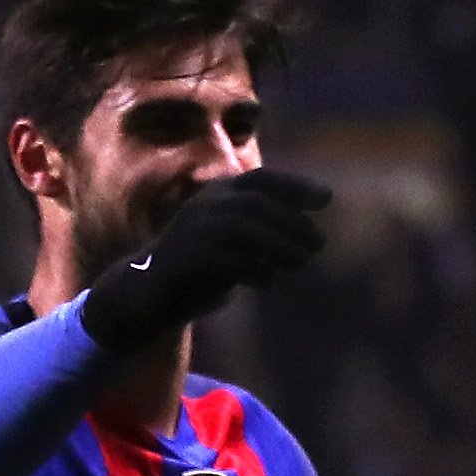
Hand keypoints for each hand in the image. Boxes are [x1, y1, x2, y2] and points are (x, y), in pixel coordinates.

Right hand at [76, 167, 331, 351]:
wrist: (149, 294)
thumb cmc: (200, 268)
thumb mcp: (236, 244)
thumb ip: (264, 232)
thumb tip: (311, 234)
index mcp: (218, 196)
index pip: (261, 180)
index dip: (295, 186)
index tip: (326, 199)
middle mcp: (204, 206)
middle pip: (255, 203)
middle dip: (291, 222)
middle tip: (318, 244)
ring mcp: (190, 231)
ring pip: (241, 227)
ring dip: (277, 244)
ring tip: (300, 263)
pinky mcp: (182, 260)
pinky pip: (223, 258)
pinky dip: (252, 267)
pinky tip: (268, 280)